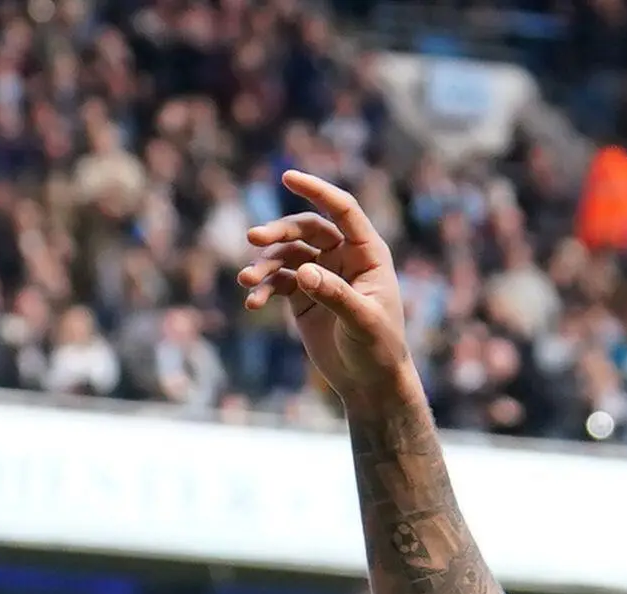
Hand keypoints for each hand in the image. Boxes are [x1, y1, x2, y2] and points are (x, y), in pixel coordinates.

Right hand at [236, 170, 414, 410]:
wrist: (370, 383)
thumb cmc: (379, 350)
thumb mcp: (362, 322)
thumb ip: (336, 295)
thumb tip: (305, 272)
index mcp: (368, 254)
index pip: (342, 211)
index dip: (317, 190)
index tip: (287, 176)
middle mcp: (343, 258)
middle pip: (306, 229)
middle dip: (279, 232)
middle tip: (253, 239)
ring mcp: (321, 274)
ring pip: (287, 254)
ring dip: (265, 264)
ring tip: (248, 282)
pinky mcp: (304, 295)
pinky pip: (278, 280)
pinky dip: (264, 288)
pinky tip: (252, 302)